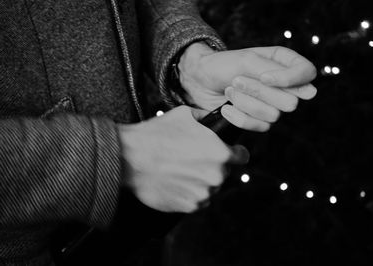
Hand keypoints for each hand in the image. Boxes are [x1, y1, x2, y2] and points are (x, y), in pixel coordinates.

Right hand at [119, 106, 248, 212]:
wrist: (130, 158)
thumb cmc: (157, 134)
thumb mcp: (185, 114)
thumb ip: (206, 118)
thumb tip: (214, 119)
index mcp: (221, 153)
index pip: (242, 157)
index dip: (235, 153)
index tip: (228, 153)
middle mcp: (216, 176)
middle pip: (224, 173)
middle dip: (212, 166)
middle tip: (192, 160)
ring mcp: (203, 193)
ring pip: (210, 188)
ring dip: (200, 181)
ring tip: (180, 170)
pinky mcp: (189, 206)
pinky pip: (196, 201)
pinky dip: (188, 194)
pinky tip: (174, 182)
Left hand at [178, 43, 316, 130]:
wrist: (199, 82)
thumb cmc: (222, 65)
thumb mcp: (247, 61)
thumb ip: (277, 73)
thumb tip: (310, 92)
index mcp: (284, 62)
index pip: (307, 73)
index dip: (290, 80)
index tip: (264, 78)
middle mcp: (283, 85)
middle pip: (290, 101)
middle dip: (258, 93)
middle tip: (236, 81)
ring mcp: (272, 105)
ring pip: (273, 116)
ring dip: (245, 103)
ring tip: (229, 90)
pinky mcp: (258, 121)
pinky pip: (259, 127)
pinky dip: (239, 117)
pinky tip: (226, 107)